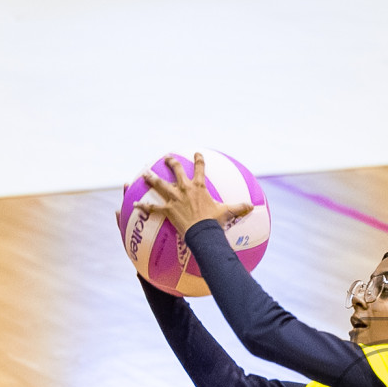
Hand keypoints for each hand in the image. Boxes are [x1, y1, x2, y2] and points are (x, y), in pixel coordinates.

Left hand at [134, 153, 253, 236]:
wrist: (203, 232)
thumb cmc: (214, 222)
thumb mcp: (228, 213)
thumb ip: (239, 208)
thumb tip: (252, 207)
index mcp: (199, 187)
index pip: (200, 168)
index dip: (198, 159)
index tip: (196, 154)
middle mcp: (184, 189)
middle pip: (176, 171)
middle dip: (170, 163)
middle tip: (166, 158)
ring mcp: (174, 198)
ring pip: (159, 185)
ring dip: (151, 178)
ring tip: (144, 174)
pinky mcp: (167, 210)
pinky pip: (152, 208)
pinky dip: (143, 207)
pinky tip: (134, 205)